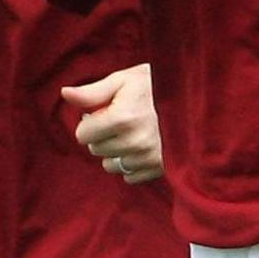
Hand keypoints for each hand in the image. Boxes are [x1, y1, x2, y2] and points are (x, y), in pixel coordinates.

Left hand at [62, 63, 162, 183]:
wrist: (193, 96)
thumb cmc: (154, 84)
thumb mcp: (122, 80)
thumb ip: (92, 92)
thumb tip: (65, 94)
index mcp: (123, 117)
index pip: (83, 135)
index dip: (89, 122)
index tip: (102, 113)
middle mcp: (135, 141)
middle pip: (96, 150)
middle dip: (102, 136)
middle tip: (120, 120)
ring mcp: (149, 157)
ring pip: (111, 166)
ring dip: (116, 152)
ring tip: (132, 134)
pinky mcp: (160, 168)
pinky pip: (130, 177)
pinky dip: (131, 164)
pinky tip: (142, 147)